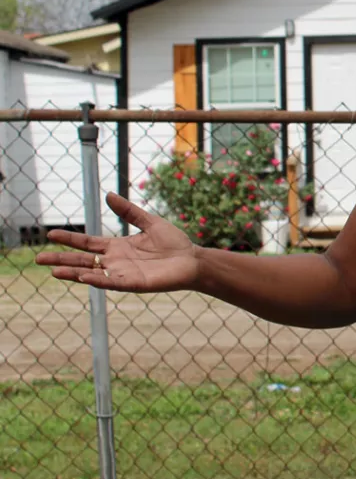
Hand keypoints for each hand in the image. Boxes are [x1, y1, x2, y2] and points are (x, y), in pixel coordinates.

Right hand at [35, 192, 199, 293]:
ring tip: (54, 272)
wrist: (192, 259)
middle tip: (39, 259)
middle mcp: (116, 261)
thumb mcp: (149, 222)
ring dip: (73, 273)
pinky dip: (98, 280)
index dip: (69, 239)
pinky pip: (112, 282)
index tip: (49, 234)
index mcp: (118, 246)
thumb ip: (129, 211)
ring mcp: (123, 273)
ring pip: (92, 274)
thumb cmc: (174, 243)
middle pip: (82, 260)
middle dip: (61, 260)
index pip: (87, 243)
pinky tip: (83, 277)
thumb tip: (108, 195)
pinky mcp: (134, 283)